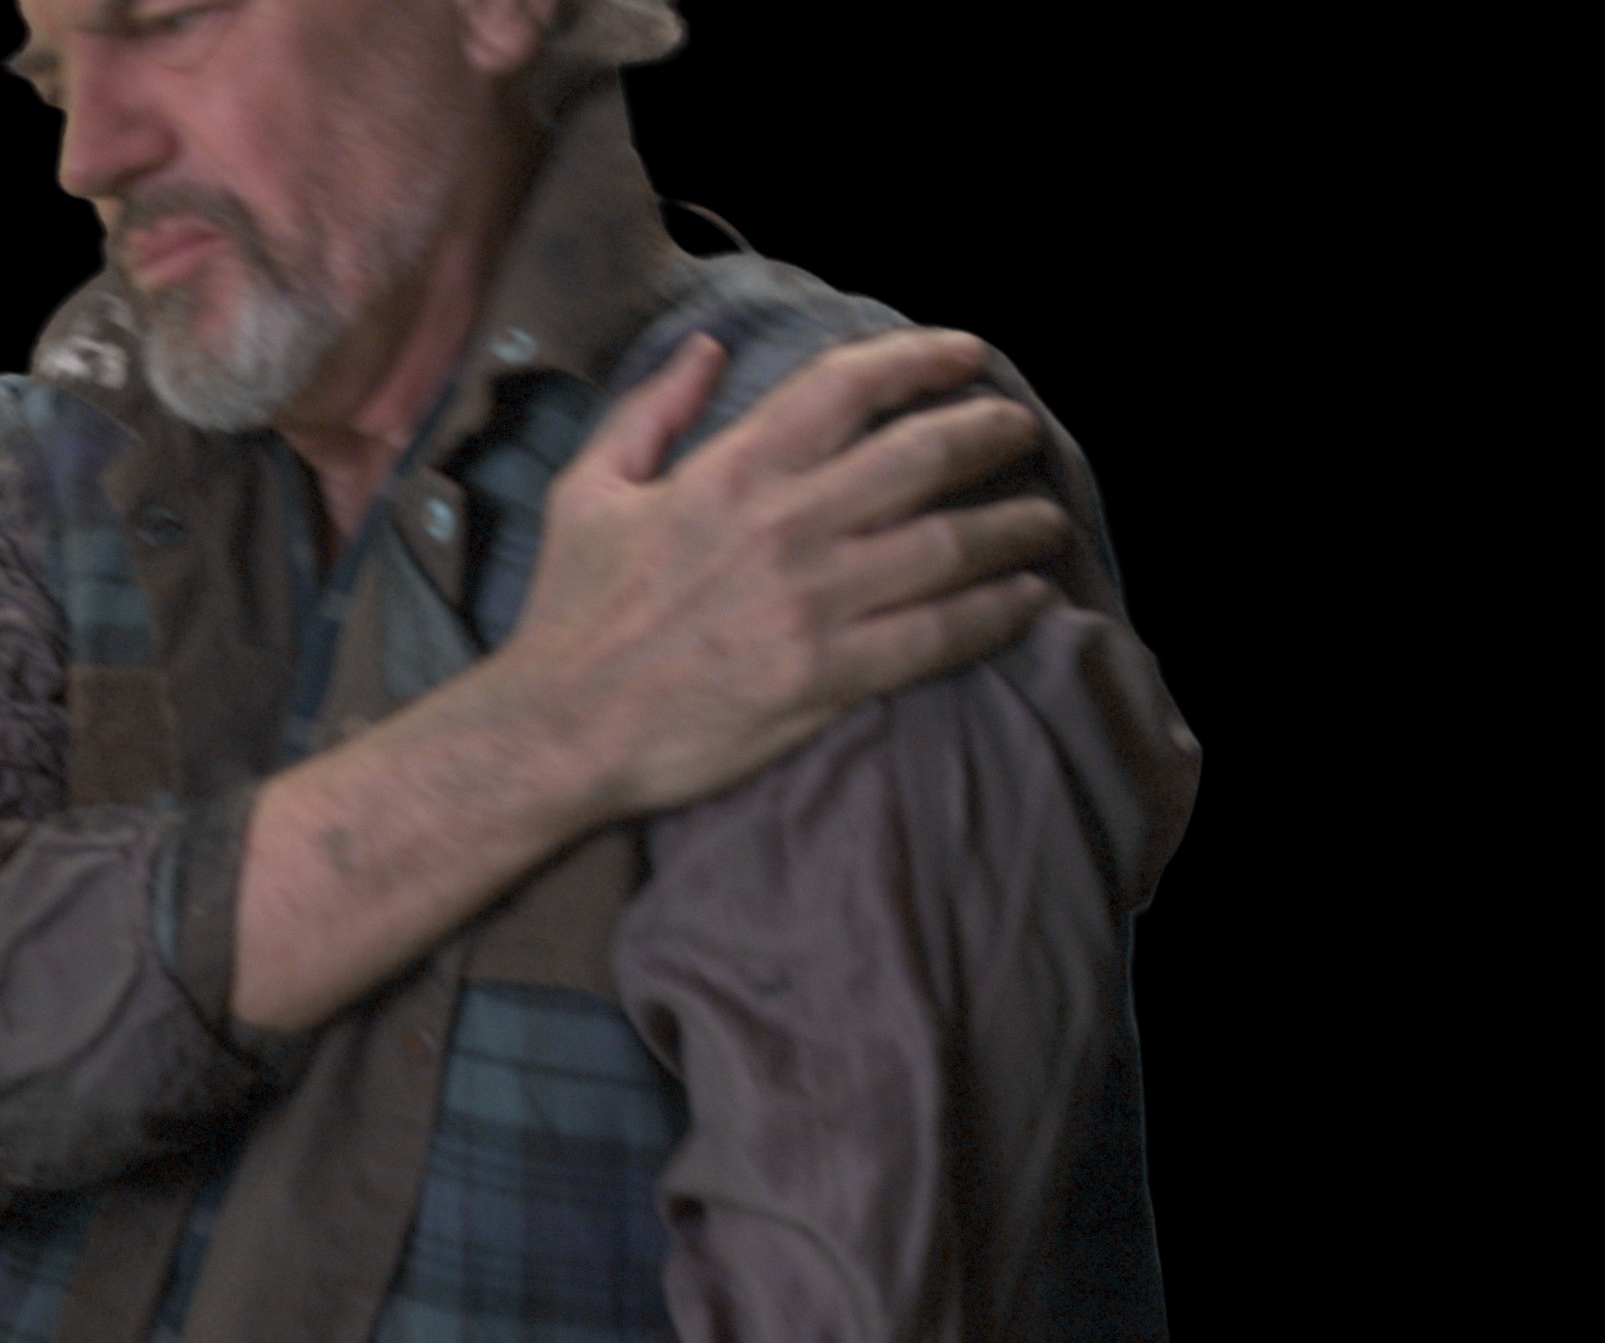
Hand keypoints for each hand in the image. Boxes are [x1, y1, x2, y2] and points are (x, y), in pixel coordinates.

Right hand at [506, 327, 1075, 822]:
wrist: (559, 730)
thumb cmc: (570, 615)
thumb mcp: (588, 491)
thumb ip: (651, 412)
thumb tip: (708, 349)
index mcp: (730, 472)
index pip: (848, 386)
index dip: (921, 358)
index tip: (968, 354)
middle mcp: (784, 525)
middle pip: (926, 454)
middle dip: (993, 433)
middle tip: (1022, 432)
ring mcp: (812, 602)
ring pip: (952, 543)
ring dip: (1017, 524)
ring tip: (1046, 519)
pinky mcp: (828, 675)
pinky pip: (941, 634)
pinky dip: (998, 610)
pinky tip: (1028, 598)